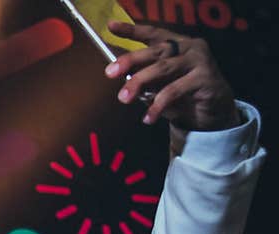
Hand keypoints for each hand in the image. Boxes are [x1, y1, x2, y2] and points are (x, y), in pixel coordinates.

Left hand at [105, 21, 239, 130]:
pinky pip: (175, 90)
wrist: (212, 114)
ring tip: (124, 98)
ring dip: (140, 83)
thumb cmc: (182, 97)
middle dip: (130, 60)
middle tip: (110, 72)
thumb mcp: (159, 86)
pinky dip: (158, 105)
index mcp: (175, 44)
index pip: (152, 33)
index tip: (111, 26)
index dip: (132, 30)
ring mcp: (199, 60)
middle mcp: (188, 47)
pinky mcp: (205, 78)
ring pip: (163, 68)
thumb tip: (121, 76)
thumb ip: (144, 78)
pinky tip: (148, 117)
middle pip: (155, 50)